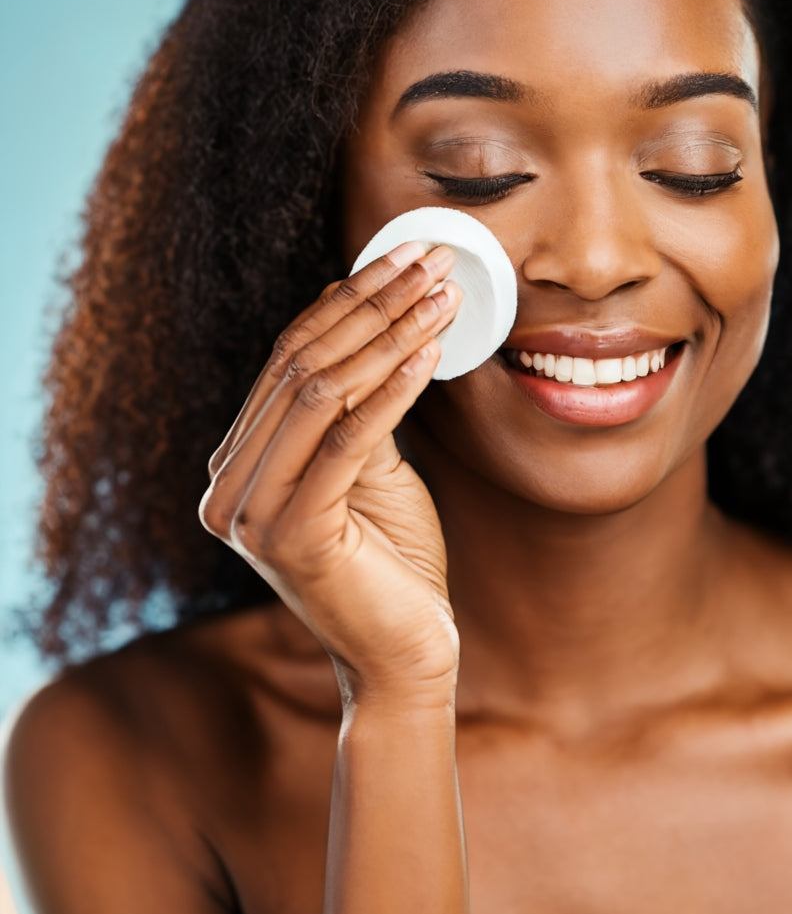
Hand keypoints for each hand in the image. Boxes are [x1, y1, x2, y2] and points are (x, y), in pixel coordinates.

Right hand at [199, 242, 462, 700]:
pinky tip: (429, 351)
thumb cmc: (395, 562)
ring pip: (319, 393)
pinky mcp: (291, 536)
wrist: (407, 656)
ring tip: (440, 295)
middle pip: (301, 366)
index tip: (400, 257)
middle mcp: (228, 486)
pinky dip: (391, 390)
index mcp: (240, 466)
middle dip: (372, 304)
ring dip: (387, 334)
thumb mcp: (371, 470)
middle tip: (429, 259)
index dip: (346, 302)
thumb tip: (364, 316)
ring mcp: (249, 514)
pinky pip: (346, 441)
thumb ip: (355, 407)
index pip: (288, 361)